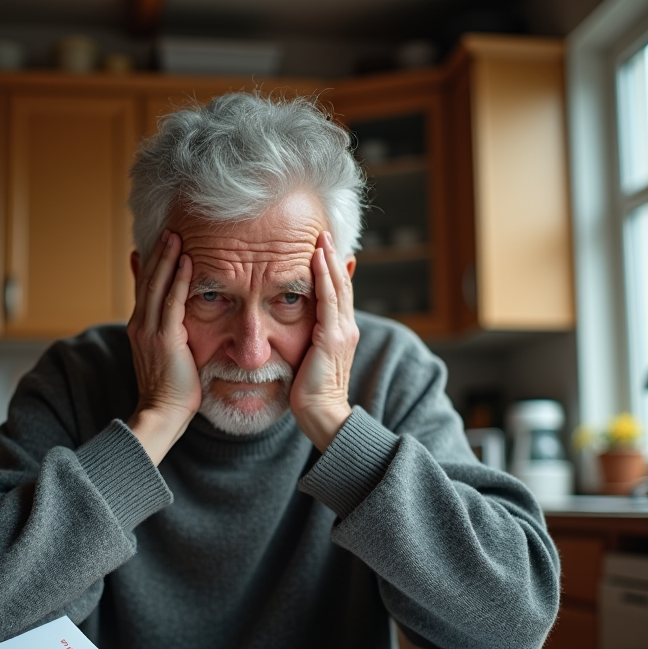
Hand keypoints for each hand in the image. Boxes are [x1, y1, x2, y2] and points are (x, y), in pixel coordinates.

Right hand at [126, 230, 201, 464]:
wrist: (162, 414)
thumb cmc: (171, 391)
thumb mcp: (168, 356)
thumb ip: (172, 334)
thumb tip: (183, 322)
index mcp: (139, 328)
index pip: (145, 288)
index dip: (151, 264)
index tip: (159, 244)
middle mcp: (140, 325)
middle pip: (148, 280)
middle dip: (158, 253)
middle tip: (168, 229)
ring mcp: (149, 331)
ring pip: (157, 285)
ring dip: (167, 258)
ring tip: (176, 235)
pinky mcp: (165, 338)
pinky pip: (172, 301)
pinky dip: (179, 279)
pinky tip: (187, 261)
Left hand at [290, 231, 358, 451]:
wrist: (322, 415)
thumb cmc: (310, 393)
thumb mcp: (309, 360)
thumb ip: (309, 340)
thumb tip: (300, 329)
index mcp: (341, 333)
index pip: (338, 294)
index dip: (332, 271)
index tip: (323, 250)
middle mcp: (347, 329)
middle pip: (342, 284)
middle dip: (333, 258)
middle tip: (324, 233)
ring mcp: (342, 332)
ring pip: (337, 287)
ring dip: (329, 260)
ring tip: (322, 238)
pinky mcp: (333, 338)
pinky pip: (328, 299)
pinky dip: (324, 277)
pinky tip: (317, 259)